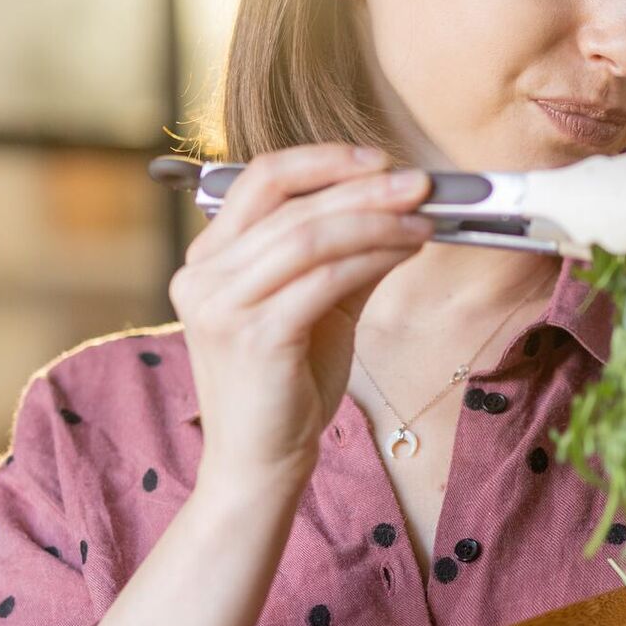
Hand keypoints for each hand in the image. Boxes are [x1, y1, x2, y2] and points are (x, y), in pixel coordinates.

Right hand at [169, 143, 433, 495]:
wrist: (260, 465)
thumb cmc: (287, 390)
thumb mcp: (319, 309)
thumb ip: (348, 258)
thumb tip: (401, 209)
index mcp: (208, 260)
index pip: (260, 180)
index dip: (324, 161)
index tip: (380, 159)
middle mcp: (202, 276)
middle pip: (290, 204)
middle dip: (363, 187)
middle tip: (419, 183)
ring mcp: (221, 306)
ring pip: (308, 236)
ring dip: (375, 220)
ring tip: (423, 219)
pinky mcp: (253, 337)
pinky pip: (323, 279)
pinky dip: (371, 257)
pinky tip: (404, 252)